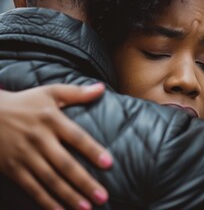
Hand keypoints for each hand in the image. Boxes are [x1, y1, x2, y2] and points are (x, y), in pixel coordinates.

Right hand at [0, 83, 111, 209]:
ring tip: (86, 208)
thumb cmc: (25, 102)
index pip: (77, 137)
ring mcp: (25, 155)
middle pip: (65, 164)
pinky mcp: (12, 168)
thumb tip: (102, 88)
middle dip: (84, 182)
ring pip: (49, 180)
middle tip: (102, 197)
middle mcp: (39, 139)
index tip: (109, 164)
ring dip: (68, 195)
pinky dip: (45, 201)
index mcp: (51, 120)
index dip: (93, 151)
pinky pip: (31, 187)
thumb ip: (77, 93)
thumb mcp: (50, 92)